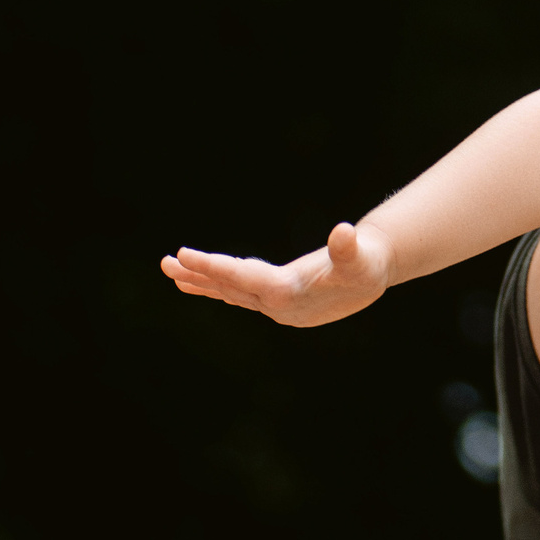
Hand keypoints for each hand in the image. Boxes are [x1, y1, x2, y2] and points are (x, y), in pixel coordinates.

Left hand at [160, 221, 392, 326]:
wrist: (374, 274)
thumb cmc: (367, 263)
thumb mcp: (361, 256)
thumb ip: (349, 248)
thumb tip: (344, 234)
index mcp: (288, 294)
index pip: (240, 278)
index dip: (211, 266)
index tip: (183, 255)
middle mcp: (275, 304)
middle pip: (228, 287)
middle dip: (196, 274)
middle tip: (165, 262)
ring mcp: (274, 305)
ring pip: (229, 292)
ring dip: (201, 281)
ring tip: (171, 271)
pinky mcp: (276, 300)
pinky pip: (238, 294)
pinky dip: (217, 286)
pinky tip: (198, 282)